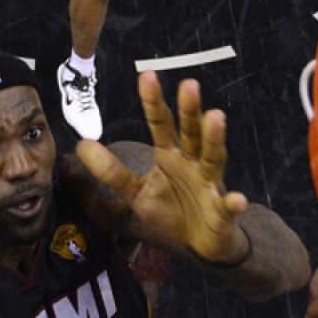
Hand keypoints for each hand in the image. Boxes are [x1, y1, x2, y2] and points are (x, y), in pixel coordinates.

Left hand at [76, 74, 247, 262]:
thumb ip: (111, 171)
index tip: (147, 75)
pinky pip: (229, 207)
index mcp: (170, 155)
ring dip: (214, 138)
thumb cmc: (169, 211)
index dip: (153, 102)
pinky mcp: (223, 211)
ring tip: (215, 117)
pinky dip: (234, 203)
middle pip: (190, 132)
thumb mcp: (135, 192)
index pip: (160, 123)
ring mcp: (210, 184)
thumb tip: (81, 145)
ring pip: (213, 157)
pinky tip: (237, 199)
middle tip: (188, 84)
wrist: (198, 242)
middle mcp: (193, 162)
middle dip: (190, 110)